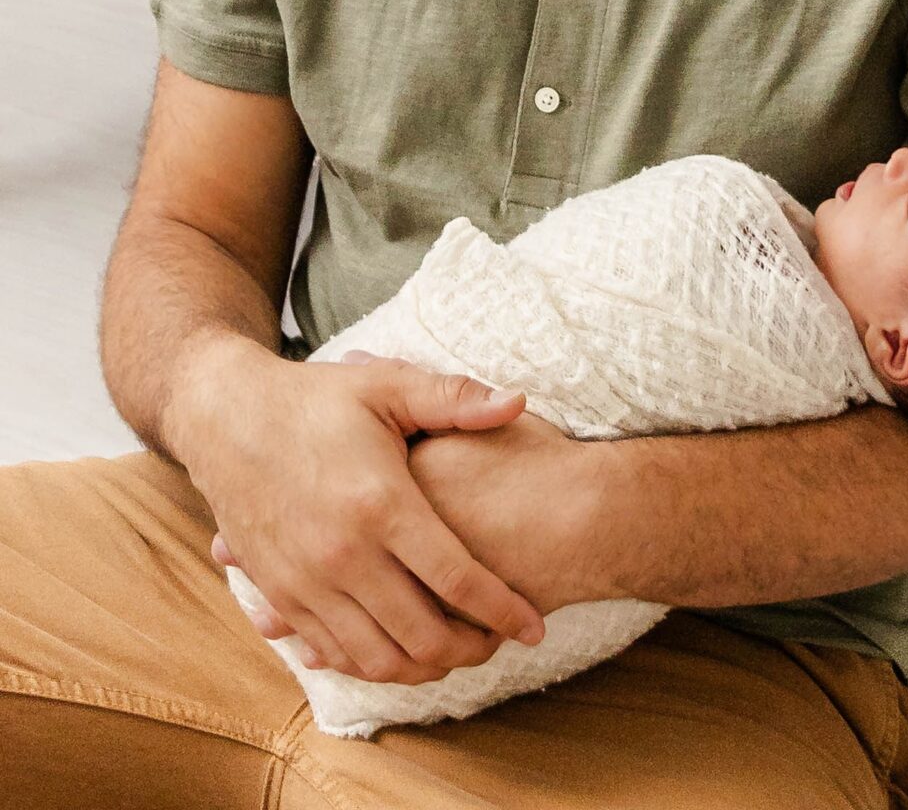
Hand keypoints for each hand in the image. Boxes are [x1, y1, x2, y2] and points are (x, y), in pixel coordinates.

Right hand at [182, 342, 545, 683]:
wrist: (226, 417)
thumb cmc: (314, 399)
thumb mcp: (387, 385)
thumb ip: (456, 398)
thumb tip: (518, 401)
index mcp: (381, 504)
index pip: (456, 578)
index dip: (503, 610)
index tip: (535, 625)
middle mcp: (343, 555)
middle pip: (422, 635)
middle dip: (471, 649)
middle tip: (500, 641)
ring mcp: (307, 583)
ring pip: (378, 659)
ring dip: (425, 668)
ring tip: (457, 651)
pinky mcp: (280, 595)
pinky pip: (334, 653)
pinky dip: (373, 664)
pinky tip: (400, 650)